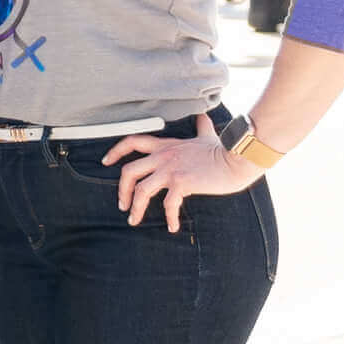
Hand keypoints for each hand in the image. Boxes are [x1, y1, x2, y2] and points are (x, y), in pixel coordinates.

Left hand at [107, 127, 259, 231]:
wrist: (237, 158)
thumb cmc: (224, 150)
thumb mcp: (207, 136)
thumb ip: (201, 127)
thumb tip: (203, 116)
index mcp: (165, 146)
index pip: (132, 142)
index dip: (115, 151)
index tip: (106, 162)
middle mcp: (163, 157)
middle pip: (129, 172)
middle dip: (121, 190)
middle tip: (122, 204)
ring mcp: (171, 170)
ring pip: (141, 190)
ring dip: (135, 208)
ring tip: (134, 220)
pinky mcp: (182, 183)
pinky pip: (168, 204)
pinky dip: (169, 217)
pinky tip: (173, 227)